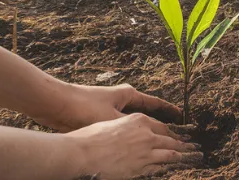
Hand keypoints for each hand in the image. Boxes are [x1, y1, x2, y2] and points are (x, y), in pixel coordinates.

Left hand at [33, 83, 181, 131]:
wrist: (55, 104)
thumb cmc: (84, 107)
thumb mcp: (112, 119)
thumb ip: (130, 129)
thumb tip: (148, 140)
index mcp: (129, 95)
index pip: (156, 104)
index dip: (170, 112)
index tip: (183, 119)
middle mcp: (123, 99)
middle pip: (148, 112)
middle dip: (161, 122)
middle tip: (175, 134)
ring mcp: (112, 107)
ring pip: (135, 120)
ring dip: (145, 129)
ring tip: (157, 141)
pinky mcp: (101, 116)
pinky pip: (123, 125)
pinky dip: (131, 133)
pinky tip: (133, 143)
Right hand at [67, 113, 200, 178]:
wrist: (81, 153)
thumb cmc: (89, 138)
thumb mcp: (110, 124)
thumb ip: (124, 128)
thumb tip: (127, 134)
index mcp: (138, 120)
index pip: (162, 126)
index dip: (173, 131)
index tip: (182, 133)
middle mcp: (146, 134)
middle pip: (171, 138)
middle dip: (184, 142)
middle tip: (195, 145)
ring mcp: (146, 151)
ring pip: (171, 152)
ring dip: (184, 154)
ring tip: (194, 156)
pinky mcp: (141, 166)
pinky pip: (161, 166)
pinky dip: (170, 166)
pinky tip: (176, 167)